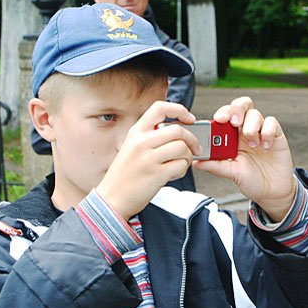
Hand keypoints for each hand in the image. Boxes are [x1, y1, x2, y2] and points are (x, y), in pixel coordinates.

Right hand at [96, 101, 199, 218]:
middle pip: (178, 130)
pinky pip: (181, 166)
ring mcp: (148, 158)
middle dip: (192, 139)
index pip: (160, 108)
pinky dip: (183, 170)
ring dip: (188, 157)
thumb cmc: (124, 176)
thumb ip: (150, 138)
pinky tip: (173, 174)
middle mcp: (141, 142)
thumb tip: (179, 133)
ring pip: (182, 148)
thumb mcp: (131, 149)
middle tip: (195, 148)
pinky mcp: (156, 174)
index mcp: (135, 133)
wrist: (112, 199)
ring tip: (180, 164)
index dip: (179, 110)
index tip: (190, 119)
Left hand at [195, 96, 295, 221]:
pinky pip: (272, 122)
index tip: (218, 119)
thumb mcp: (231, 173)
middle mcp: (245, 130)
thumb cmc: (251, 180)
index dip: (222, 113)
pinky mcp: (276, 135)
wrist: (271, 191)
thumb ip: (215, 166)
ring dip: (251, 126)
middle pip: (241, 106)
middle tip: (234, 122)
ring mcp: (261, 131)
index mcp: (232, 137)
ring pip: (255, 113)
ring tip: (253, 144)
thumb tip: (196, 161)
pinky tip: (266, 146)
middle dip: (236, 109)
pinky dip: (267, 132)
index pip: (225, 115)